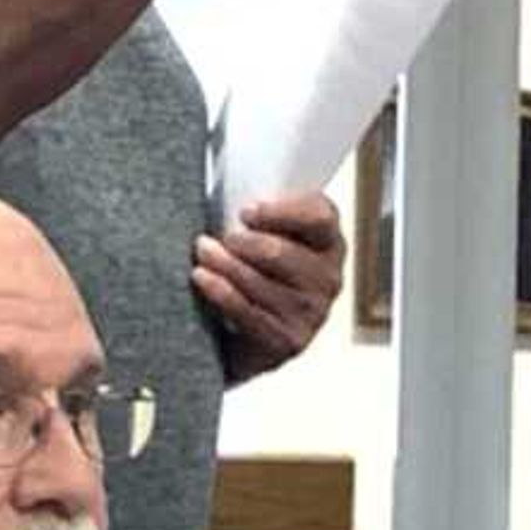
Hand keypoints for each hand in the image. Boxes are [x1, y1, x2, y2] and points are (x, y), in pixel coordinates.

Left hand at [196, 192, 345, 377]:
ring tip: (202, 251)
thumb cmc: (256, 274)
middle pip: (282, 252)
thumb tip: (230, 188)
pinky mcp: (289, 341)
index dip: (283, 212)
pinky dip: (220, 291)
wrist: (247, 339)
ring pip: (259, 281)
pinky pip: (247, 311)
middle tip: (221, 238)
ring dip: (223, 264)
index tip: (246, 212)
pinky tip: (202, 277)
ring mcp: (312, 312)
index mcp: (329, 244)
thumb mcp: (266, 238)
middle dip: (243, 242)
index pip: (320, 217)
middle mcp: (328, 278)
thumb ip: (262, 216)